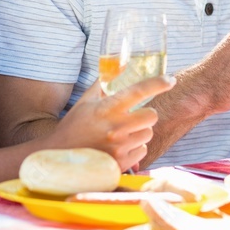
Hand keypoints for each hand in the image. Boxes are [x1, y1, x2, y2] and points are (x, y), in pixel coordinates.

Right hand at [54, 74, 174, 171]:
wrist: (59, 158)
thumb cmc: (73, 127)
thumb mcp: (85, 102)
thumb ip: (103, 84)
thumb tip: (117, 66)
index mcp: (107, 108)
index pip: (138, 91)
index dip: (157, 83)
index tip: (170, 80)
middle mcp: (115, 128)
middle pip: (151, 116)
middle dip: (146, 114)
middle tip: (136, 116)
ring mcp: (119, 148)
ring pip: (147, 134)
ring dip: (140, 132)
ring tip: (122, 134)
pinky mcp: (121, 163)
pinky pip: (142, 151)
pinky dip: (135, 148)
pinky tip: (120, 148)